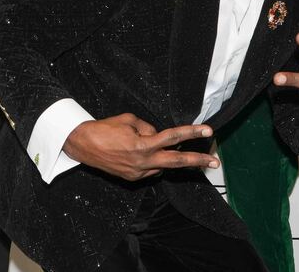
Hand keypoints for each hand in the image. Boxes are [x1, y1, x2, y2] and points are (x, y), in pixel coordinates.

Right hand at [62, 113, 217, 181]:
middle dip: (197, 161)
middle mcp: (143, 162)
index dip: (191, 133)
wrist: (83, 145)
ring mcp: (138, 173)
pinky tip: (139, 152)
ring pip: (162, 164)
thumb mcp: (129, 120)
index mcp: (143, 144)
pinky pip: (150, 168)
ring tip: (145, 143)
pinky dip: (151, 160)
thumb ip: (148, 127)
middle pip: (176, 161)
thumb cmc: (104, 129)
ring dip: (165, 155)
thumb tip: (157, 135)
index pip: (173, 137)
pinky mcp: (132, 179)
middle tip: (215, 162)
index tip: (207, 131)